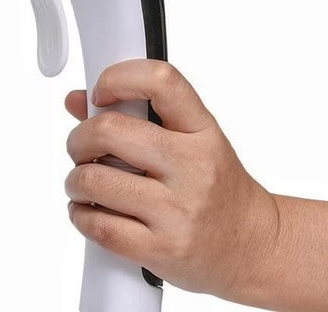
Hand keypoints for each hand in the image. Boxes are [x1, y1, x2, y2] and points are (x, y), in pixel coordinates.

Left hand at [64, 59, 278, 298]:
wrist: (253, 245)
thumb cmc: (218, 187)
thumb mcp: (193, 140)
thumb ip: (138, 115)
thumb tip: (76, 101)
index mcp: (202, 131)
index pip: (161, 82)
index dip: (118, 78)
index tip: (100, 92)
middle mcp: (193, 167)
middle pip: (111, 131)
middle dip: (79, 138)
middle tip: (81, 146)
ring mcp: (178, 210)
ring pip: (94, 180)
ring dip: (74, 180)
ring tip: (83, 182)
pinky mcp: (161, 249)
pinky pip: (98, 225)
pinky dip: (80, 214)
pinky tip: (88, 210)